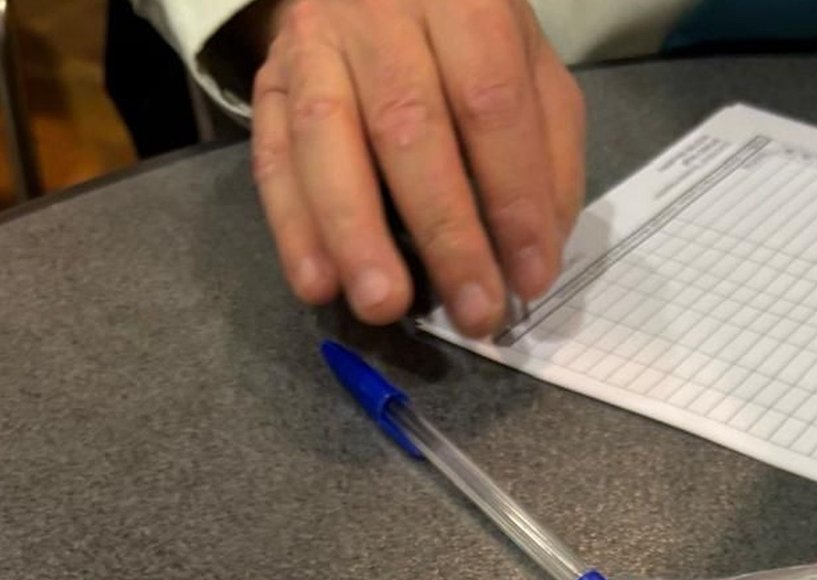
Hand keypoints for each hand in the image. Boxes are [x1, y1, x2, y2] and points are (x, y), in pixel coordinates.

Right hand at [250, 0, 584, 336]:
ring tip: (383, 305)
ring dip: (356, 234)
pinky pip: (272, 156)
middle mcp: (381, 12)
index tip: (530, 278)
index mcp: (464, 1)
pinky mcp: (269, 82)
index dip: (514, 198)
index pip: (490, 103)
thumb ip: (548, 153)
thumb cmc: (466, 40)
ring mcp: (315, 44)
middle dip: (445, 234)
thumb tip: (536, 254)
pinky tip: (317, 281)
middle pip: (410, 127)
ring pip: (327, 138)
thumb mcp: (528, 68)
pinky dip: (293, 226)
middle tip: (471, 312)